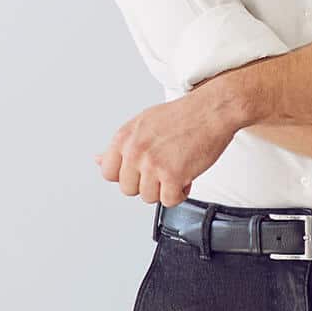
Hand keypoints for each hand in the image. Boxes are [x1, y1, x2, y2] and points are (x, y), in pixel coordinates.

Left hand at [96, 89, 250, 207]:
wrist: (212, 110)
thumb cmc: (184, 115)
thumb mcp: (143, 123)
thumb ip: (121, 145)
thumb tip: (98, 160)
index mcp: (124, 138)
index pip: (108, 172)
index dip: (127, 176)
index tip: (141, 172)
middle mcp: (134, 151)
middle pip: (128, 189)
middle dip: (147, 184)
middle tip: (164, 171)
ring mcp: (152, 164)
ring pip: (149, 197)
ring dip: (165, 189)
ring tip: (178, 172)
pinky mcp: (173, 174)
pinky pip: (169, 200)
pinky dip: (181, 194)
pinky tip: (187, 178)